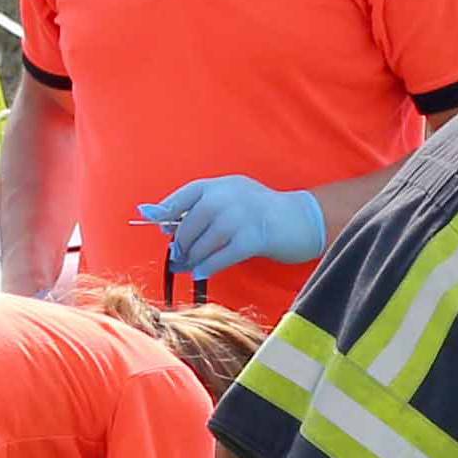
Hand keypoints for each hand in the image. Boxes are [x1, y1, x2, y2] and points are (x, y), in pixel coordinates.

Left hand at [139, 176, 324, 280]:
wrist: (301, 220)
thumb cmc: (261, 213)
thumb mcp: (233, 198)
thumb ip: (204, 207)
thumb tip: (164, 225)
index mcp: (222, 184)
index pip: (186, 195)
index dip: (167, 211)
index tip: (156, 225)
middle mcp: (229, 196)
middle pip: (191, 223)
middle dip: (181, 243)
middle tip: (176, 257)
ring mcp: (242, 216)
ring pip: (204, 242)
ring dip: (192, 258)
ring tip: (188, 266)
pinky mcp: (253, 238)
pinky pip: (221, 257)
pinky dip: (208, 267)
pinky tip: (201, 273)